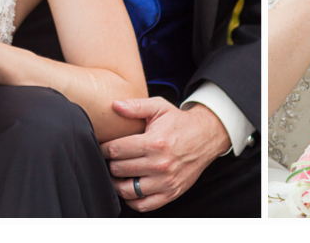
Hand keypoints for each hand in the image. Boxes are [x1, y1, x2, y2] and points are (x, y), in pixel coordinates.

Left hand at [100, 98, 229, 212]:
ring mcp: (165, 182)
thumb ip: (136, 106)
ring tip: (118, 173)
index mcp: (154, 143)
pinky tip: (130, 187)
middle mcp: (159, 164)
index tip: (103, 146)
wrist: (206, 137)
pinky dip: (132, 200)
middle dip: (110, 162)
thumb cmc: (179, 122)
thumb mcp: (160, 107)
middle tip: (111, 158)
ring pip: (127, 190)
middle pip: (119, 169)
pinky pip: (143, 205)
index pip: (116, 150)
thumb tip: (114, 105)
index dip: (104, 147)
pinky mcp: (171, 193)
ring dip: (117, 182)